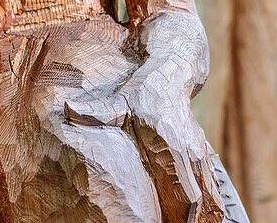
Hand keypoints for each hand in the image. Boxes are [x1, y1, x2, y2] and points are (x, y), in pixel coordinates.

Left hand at [64, 11, 225, 220]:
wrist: (172, 69)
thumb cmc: (142, 90)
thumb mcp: (118, 101)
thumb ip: (96, 111)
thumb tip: (68, 109)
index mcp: (167, 142)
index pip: (182, 188)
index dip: (181, 215)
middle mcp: (187, 150)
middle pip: (197, 200)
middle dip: (186, 222)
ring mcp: (198, 152)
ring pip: (207, 195)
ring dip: (198, 216)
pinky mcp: (201, 153)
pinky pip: (208, 186)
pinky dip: (204, 206)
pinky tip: (195, 220)